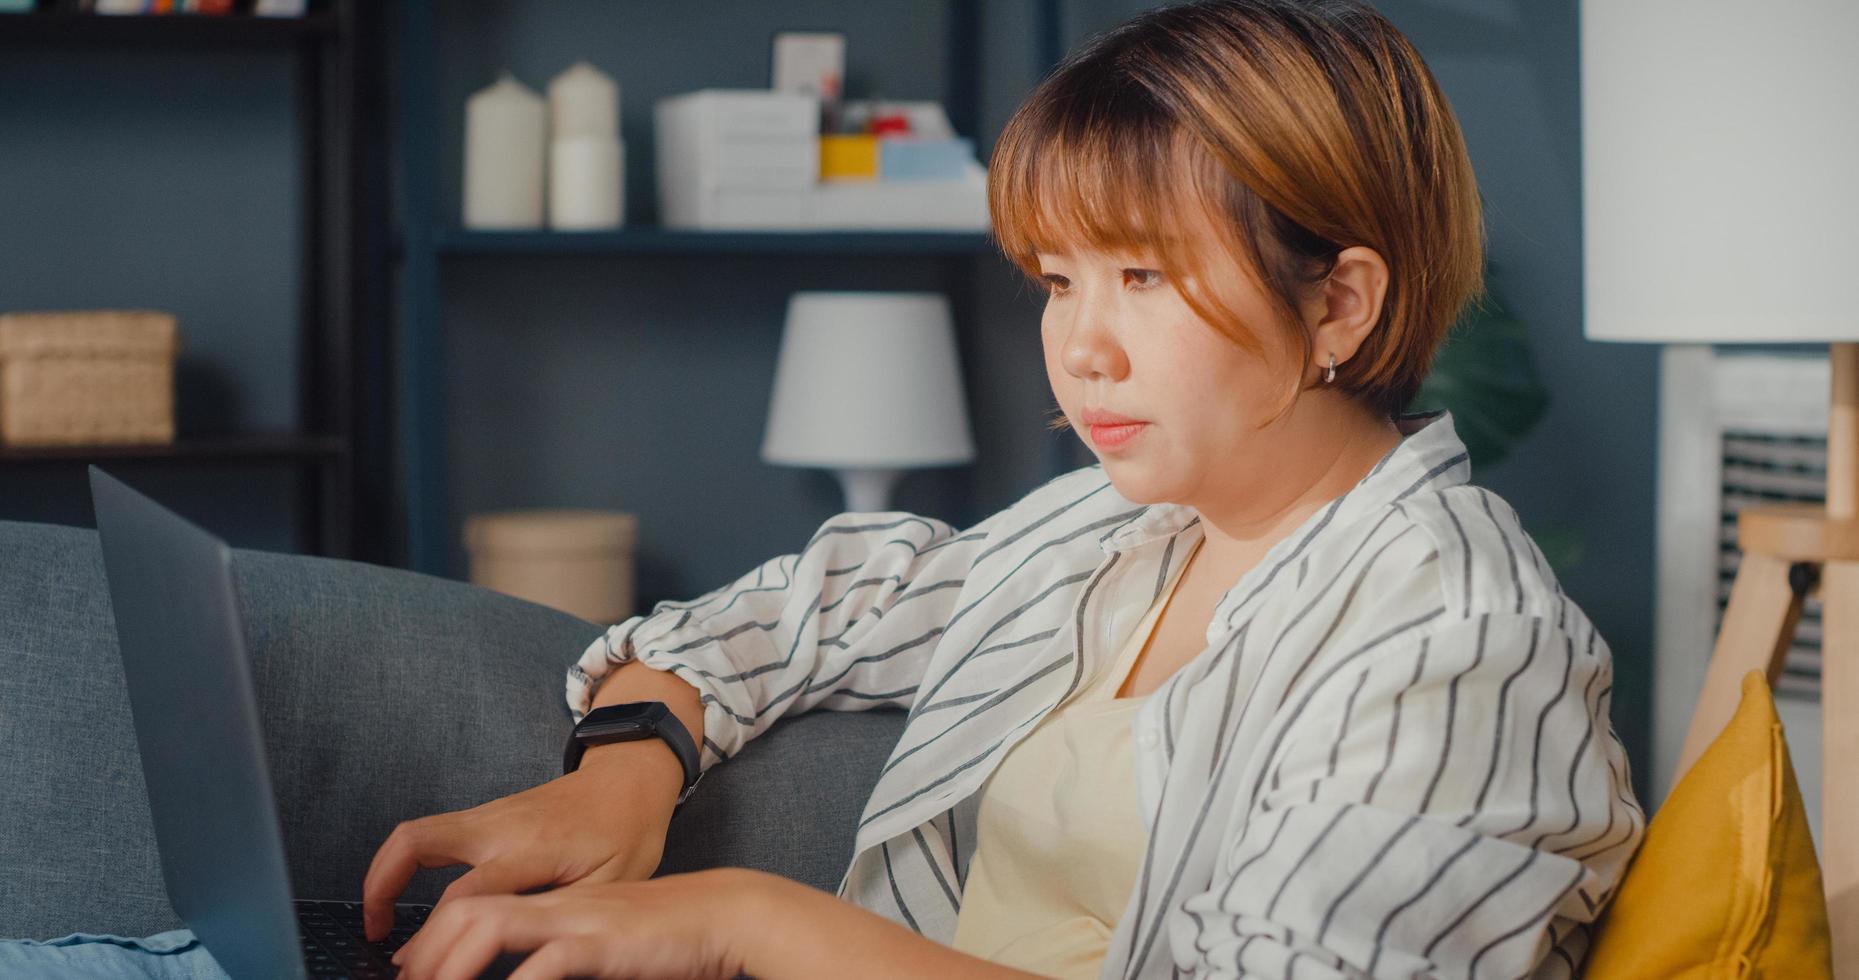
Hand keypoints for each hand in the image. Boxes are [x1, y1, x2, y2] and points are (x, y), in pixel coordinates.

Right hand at [361, 749, 681, 941]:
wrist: (630, 780)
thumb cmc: (626, 833)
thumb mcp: (609, 886)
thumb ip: (558, 918)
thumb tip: (516, 958)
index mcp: (533, 847)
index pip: (466, 895)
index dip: (438, 939)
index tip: (424, 974)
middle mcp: (500, 825)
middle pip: (416, 844)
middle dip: (382, 891)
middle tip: (378, 938)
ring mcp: (488, 814)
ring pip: (413, 833)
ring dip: (383, 873)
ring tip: (378, 921)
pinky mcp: (484, 815)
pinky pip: (429, 833)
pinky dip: (403, 863)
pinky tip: (404, 896)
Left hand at [388, 867, 763, 979]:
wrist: (726, 911)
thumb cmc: (669, 936)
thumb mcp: (604, 945)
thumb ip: (560, 957)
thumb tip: (525, 973)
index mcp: (552, 901)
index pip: (474, 907)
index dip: (432, 940)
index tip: (415, 973)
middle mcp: (555, 902)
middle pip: (465, 910)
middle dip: (425, 952)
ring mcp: (577, 917)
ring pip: (488, 925)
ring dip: (449, 965)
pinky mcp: (603, 939)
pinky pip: (545, 960)